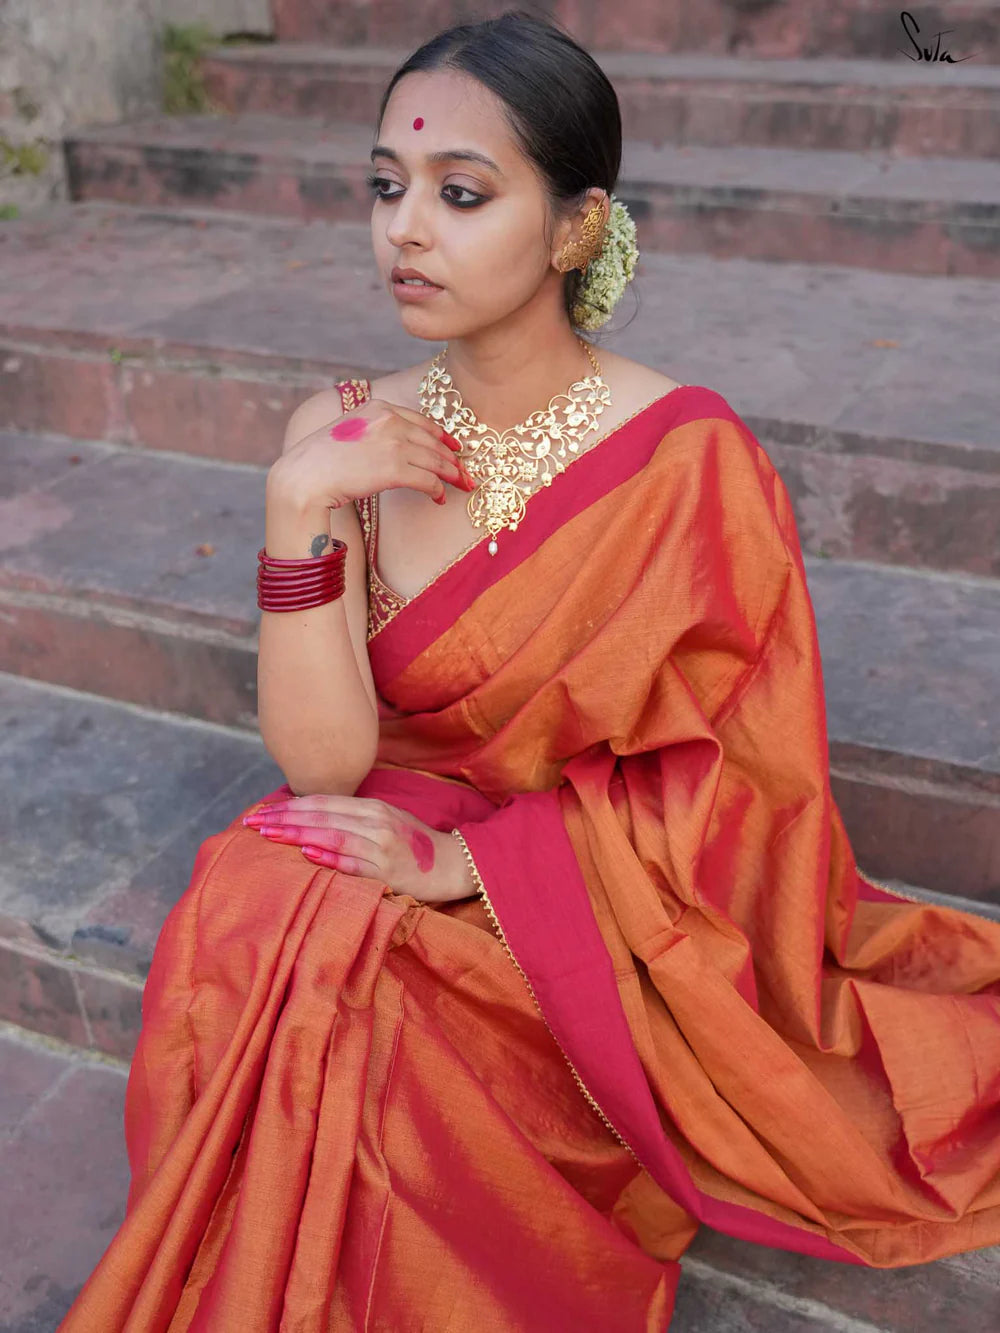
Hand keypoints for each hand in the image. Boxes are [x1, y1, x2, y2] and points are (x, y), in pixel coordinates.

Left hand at [242, 794, 477, 904]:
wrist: (451, 864)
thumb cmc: (411, 844)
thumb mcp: (384, 821)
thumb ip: (351, 817)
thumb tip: (308, 818)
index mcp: (373, 807)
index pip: (323, 802)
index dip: (289, 805)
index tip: (261, 811)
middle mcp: (376, 822)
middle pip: (322, 816)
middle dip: (284, 818)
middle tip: (252, 823)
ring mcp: (382, 847)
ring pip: (333, 836)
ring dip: (298, 834)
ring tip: (270, 835)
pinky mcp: (389, 872)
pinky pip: (354, 863)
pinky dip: (330, 857)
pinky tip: (308, 853)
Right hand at [268, 396, 475, 514]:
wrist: (305, 476)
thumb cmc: (320, 460)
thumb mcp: (348, 431)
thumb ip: (372, 432)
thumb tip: (391, 449)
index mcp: (378, 407)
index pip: (420, 420)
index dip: (441, 436)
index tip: (453, 447)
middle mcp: (389, 420)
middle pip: (433, 441)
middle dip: (452, 459)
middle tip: (465, 474)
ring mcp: (393, 443)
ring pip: (436, 460)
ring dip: (451, 476)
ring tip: (460, 487)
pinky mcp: (395, 468)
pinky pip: (428, 479)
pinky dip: (437, 490)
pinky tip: (439, 499)